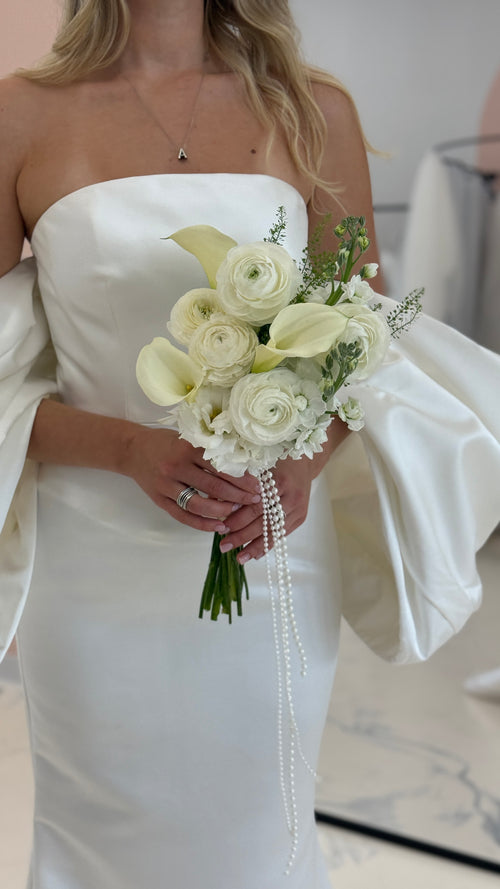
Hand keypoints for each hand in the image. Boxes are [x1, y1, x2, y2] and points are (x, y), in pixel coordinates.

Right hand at [123, 425, 261, 532]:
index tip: (258, 486)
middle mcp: (177, 467)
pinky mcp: (160, 499)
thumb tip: (244, 466)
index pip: (221, 466)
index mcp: (188, 448)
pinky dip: (202, 524)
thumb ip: (210, 451)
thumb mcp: (188, 439)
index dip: (242, 478)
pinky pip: (183, 516)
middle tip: (255, 501)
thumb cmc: (167, 443)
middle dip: (238, 496)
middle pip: (213, 487)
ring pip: (199, 504)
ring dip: (221, 511)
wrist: (132, 449)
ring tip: (237, 512)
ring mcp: (166, 485)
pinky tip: (218, 527)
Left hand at [219, 418, 349, 561]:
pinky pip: (282, 534)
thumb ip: (240, 483)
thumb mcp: (258, 464)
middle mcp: (291, 496)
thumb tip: (215, 502)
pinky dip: (268, 545)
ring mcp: (298, 508)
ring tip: (238, 558)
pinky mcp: (301, 516)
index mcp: (279, 480)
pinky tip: (254, 555)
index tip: (221, 527)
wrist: (304, 459)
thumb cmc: (275, 459)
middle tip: (223, 546)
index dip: (238, 518)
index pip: (256, 505)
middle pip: (264, 521)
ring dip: (255, 546)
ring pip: (274, 532)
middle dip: (242, 535)